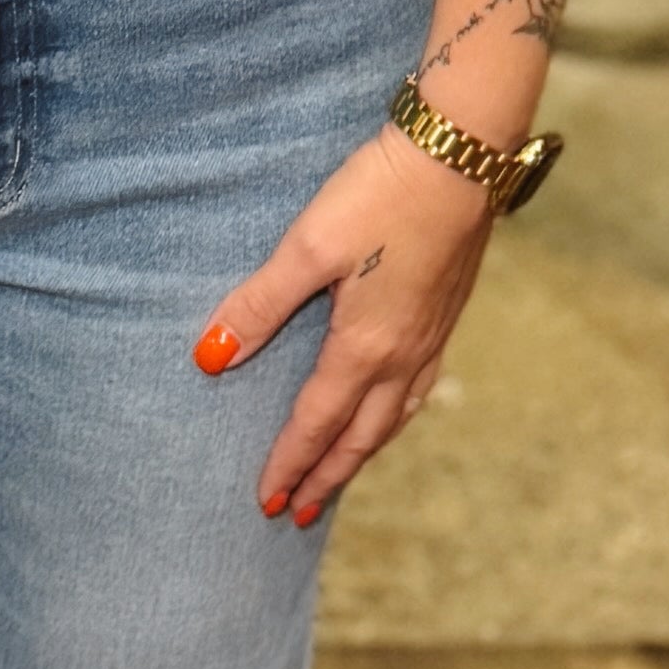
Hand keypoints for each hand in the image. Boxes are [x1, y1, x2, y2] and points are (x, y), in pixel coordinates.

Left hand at [191, 122, 502, 527]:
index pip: (317, 423)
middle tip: (298, 514)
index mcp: (366, 348)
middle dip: (328, 477)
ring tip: (341, 475)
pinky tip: (391, 409)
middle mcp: (404, 355)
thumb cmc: (379, 196)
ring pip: (395, 418)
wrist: (459, 154)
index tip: (267, 502)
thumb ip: (258, 306)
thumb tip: (209, 358)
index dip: (290, 464)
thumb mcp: (306, 248)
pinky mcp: (447, 313)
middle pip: (361, 437)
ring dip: (363, 452)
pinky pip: (418, 390)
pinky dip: (395, 417)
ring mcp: (432, 337)